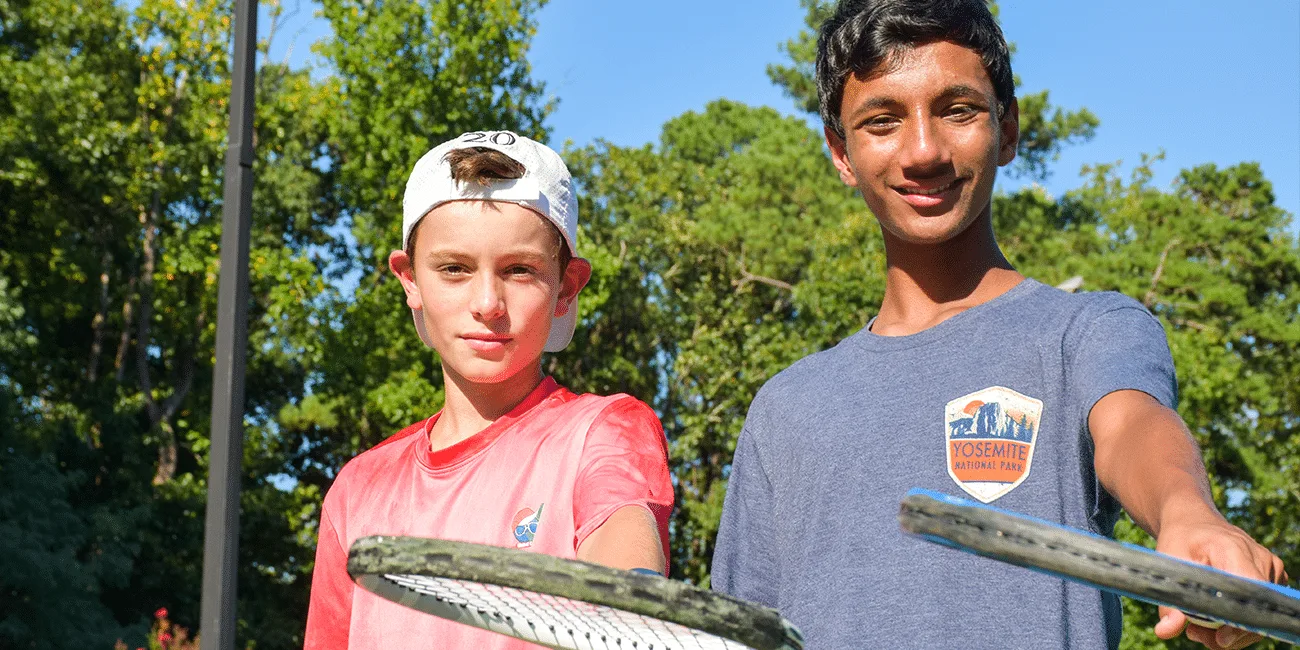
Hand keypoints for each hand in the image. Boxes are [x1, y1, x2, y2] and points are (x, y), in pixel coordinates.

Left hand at [1153, 514, 1288, 649]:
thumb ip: (1169, 599)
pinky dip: (1240, 622)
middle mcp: (1260, 558)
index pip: (1250, 594)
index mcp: (1234, 549)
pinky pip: (1261, 610)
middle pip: (1257, 611)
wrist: (1194, 522)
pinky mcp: (1273, 577)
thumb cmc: (1180, 540)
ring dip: (1233, 631)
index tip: (1219, 638)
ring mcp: (1270, 567)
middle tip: (1195, 634)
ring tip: (1198, 629)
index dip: (1239, 623)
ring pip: (1260, 616)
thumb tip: (1166, 631)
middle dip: (1229, 633)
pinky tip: (1214, 619)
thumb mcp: (1167, 563)